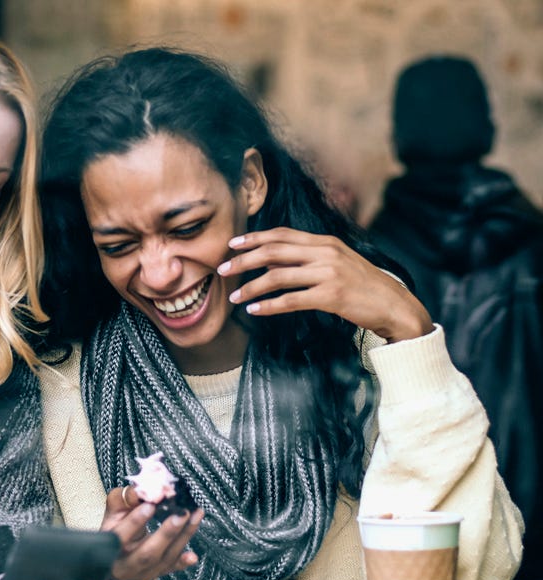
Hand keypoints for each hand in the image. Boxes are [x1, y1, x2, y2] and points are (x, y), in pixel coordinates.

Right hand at [103, 486, 200, 579]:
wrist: (117, 562)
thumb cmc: (116, 531)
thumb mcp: (111, 515)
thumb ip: (121, 500)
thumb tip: (138, 491)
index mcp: (112, 546)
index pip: (121, 536)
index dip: (135, 521)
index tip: (150, 505)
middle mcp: (128, 563)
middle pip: (148, 552)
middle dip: (166, 533)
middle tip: (181, 513)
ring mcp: (146, 570)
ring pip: (166, 557)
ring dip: (183, 536)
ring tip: (195, 515)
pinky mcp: (159, 571)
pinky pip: (173, 568)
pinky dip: (183, 562)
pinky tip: (193, 556)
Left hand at [218, 228, 432, 342]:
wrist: (394, 304)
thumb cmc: (361, 285)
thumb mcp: (335, 263)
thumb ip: (305, 259)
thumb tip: (269, 263)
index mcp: (325, 242)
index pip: (281, 234)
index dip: (254, 238)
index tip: (231, 244)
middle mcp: (325, 253)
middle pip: (273, 252)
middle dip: (243, 260)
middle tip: (221, 270)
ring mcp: (329, 274)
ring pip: (277, 277)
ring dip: (251, 287)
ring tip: (234, 297)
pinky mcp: (331, 296)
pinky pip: (291, 300)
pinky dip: (269, 306)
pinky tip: (254, 310)